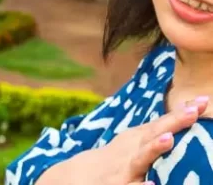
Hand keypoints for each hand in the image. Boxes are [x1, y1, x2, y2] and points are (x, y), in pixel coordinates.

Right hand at [37, 96, 208, 184]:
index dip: (182, 113)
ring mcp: (124, 169)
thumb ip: (156, 133)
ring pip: (141, 158)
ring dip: (154, 148)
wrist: (77, 177)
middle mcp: (132, 150)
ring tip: (169, 139)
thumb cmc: (115, 161)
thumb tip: (186, 116)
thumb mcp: (133, 143)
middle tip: (194, 111)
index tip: (203, 100)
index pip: (164, 123)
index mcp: (138, 139)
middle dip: (174, 122)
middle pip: (154, 133)